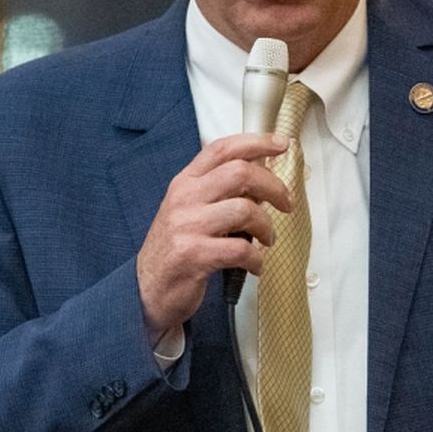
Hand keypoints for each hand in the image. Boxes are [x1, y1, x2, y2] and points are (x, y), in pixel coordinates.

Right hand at [137, 131, 293, 337]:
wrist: (147, 289)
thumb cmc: (175, 249)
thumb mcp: (191, 211)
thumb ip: (220, 192)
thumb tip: (261, 180)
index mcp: (185, 183)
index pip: (222, 149)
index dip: (256, 142)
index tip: (281, 144)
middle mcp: (185, 198)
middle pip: (240, 172)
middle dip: (273, 187)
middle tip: (285, 203)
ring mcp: (187, 226)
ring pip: (244, 210)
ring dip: (266, 227)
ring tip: (267, 239)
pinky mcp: (193, 255)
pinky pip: (240, 249)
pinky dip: (256, 258)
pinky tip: (255, 264)